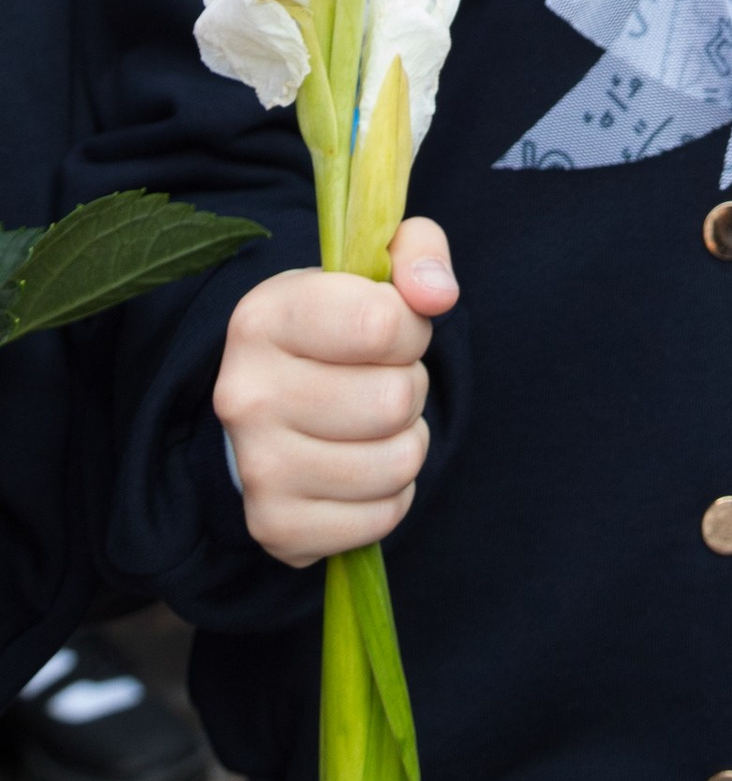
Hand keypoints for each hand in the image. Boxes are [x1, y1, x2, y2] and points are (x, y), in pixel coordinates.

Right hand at [213, 217, 455, 567]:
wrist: (273, 404)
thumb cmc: (338, 328)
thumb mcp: (374, 270)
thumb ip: (418, 254)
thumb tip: (437, 293)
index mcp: (264, 318)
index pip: (378, 324)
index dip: (410, 328)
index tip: (395, 328)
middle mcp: (245, 395)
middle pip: (393, 400)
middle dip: (410, 387)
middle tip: (381, 381)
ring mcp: (256, 468)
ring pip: (397, 462)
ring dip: (405, 441)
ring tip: (373, 422)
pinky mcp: (275, 526)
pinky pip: (383, 516)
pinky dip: (391, 494)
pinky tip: (361, 465)